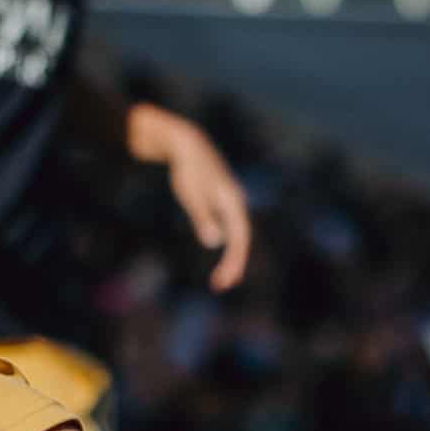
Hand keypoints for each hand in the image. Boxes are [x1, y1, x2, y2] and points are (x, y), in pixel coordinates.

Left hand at [124, 99, 251, 290]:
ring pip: (237, 235)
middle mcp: (237, 203)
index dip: (234, 261)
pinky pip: (231, 229)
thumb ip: (203, 218)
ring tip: (221, 278)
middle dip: (233, 265)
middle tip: (221, 286)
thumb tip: (214, 242)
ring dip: (231, 258)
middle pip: (242, 240)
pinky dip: (227, 245)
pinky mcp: (223, 201)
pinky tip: (219, 254)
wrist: (187, 144)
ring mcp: (231, 202)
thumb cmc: (188, 169)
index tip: (224, 281)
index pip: (240, 239)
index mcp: (233, 202)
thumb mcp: (192, 195)